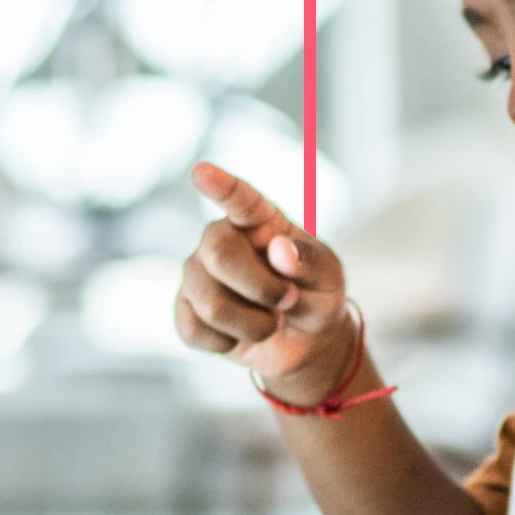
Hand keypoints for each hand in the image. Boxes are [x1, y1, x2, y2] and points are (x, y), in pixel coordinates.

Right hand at [172, 163, 367, 408]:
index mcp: (259, 220)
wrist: (303, 341)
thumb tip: (280, 250)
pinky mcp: (185, 309)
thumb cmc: (315, 295)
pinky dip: (228, 342)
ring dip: (253, 325)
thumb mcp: (329, 278)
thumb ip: (310, 263)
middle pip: (219, 253)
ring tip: (270, 322)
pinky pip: (194, 330)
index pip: (239, 198)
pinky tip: (239, 335)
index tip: (201, 172)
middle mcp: (220, 239)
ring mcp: (198, 273)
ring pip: (211, 303)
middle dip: (260, 288)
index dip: (221, 186)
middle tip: (288, 301)